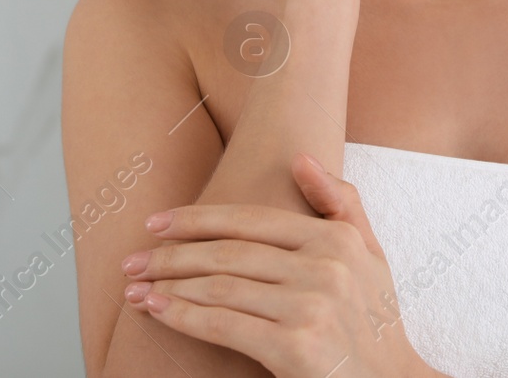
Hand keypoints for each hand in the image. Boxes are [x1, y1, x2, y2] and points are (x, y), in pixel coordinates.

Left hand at [121, 153, 429, 377]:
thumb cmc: (375, 320)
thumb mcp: (371, 253)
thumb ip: (341, 202)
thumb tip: (300, 159)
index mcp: (336, 238)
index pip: (252, 220)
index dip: (198, 219)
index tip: (157, 223)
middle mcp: (324, 267)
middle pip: (229, 254)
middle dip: (171, 255)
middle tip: (132, 259)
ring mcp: (310, 307)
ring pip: (221, 288)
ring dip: (169, 286)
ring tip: (135, 287)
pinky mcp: (295, 347)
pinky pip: (224, 325)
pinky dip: (183, 317)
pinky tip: (157, 311)